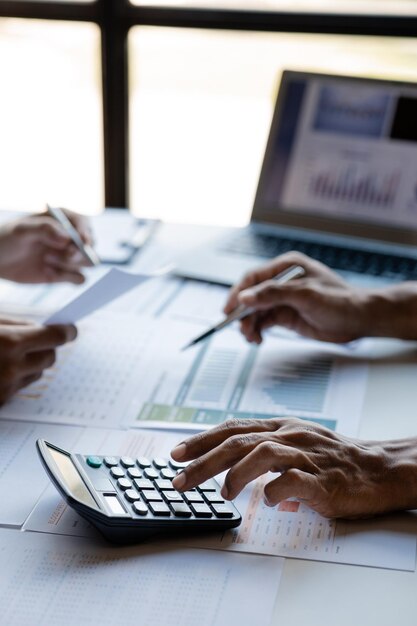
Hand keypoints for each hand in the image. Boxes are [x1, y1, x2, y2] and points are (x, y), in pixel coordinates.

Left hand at [0, 211, 93, 283]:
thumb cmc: (7, 239)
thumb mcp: (22, 230)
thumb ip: (44, 230)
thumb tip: (67, 239)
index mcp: (63, 220)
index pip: (84, 224)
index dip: (86, 233)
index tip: (82, 242)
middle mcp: (70, 238)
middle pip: (91, 246)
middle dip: (80, 252)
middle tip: (66, 254)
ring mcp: (69, 256)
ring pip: (87, 263)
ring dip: (70, 264)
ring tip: (46, 260)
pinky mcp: (65, 274)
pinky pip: (79, 279)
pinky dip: (67, 278)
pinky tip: (48, 272)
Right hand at [0, 319, 76, 404]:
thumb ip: (15, 325)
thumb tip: (38, 328)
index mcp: (10, 343)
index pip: (56, 337)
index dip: (66, 331)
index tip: (71, 329)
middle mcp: (12, 369)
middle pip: (50, 358)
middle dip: (45, 347)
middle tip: (31, 340)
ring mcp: (5, 389)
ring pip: (36, 374)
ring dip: (29, 364)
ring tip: (6, 356)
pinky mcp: (1, 402)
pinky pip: (18, 387)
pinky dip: (13, 379)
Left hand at [171, 417, 416, 518]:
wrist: (378, 468)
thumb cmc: (333, 458)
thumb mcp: (296, 441)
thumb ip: (266, 448)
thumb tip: (232, 462)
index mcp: (280, 426)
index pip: (233, 427)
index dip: (202, 439)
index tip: (175, 453)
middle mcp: (289, 436)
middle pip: (238, 441)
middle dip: (203, 460)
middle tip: (179, 479)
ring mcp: (306, 455)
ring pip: (262, 454)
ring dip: (235, 473)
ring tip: (222, 493)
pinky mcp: (322, 479)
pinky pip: (292, 482)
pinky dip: (273, 491)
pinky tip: (265, 502)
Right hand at [223, 252, 373, 343]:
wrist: (360, 320)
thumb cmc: (339, 301)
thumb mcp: (305, 296)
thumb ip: (273, 294)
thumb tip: (244, 297)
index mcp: (286, 266)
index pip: (253, 278)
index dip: (238, 293)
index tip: (229, 310)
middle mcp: (282, 281)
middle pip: (251, 295)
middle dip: (243, 313)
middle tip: (240, 329)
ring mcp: (284, 298)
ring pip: (256, 311)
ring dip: (250, 324)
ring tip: (251, 338)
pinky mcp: (287, 314)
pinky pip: (264, 321)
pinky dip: (258, 330)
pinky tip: (258, 339)